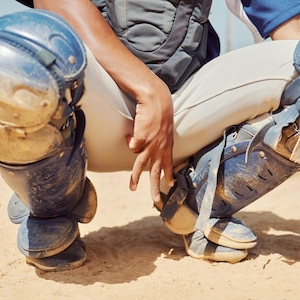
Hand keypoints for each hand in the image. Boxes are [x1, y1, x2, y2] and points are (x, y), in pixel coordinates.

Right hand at [126, 81, 174, 203]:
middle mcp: (160, 146)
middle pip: (157, 170)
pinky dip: (130, 141)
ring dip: (136, 177)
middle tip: (156, 200)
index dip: (169, 174)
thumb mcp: (161, 126)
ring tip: (132, 188)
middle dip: (156, 186)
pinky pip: (132, 145)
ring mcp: (151, 144)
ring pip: (142, 164)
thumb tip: (136, 146)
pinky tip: (129, 135)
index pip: (169, 162)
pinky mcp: (141, 138)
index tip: (170, 184)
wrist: (156, 98)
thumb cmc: (158, 109)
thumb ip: (153, 137)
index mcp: (167, 143)